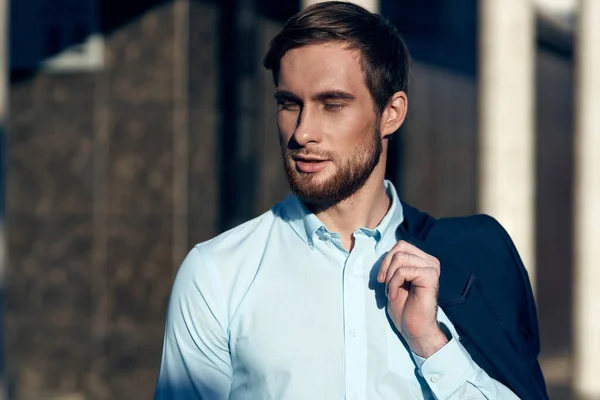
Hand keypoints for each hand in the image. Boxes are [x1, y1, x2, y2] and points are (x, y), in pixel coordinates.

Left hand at [377, 240, 447, 357]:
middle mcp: (430, 262)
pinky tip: (396, 296)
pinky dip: (394, 284)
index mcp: (423, 261)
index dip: (387, 260)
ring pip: (400, 257)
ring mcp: (432, 268)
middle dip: (387, 266)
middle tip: (385, 285)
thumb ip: (395, 264)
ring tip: (393, 292)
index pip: (401, 245)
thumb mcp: (395, 280)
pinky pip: (403, 270)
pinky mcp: (430, 276)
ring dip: (390, 277)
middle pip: (399, 248)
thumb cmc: (404, 308)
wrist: (414, 329)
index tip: (382, 278)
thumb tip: (388, 251)